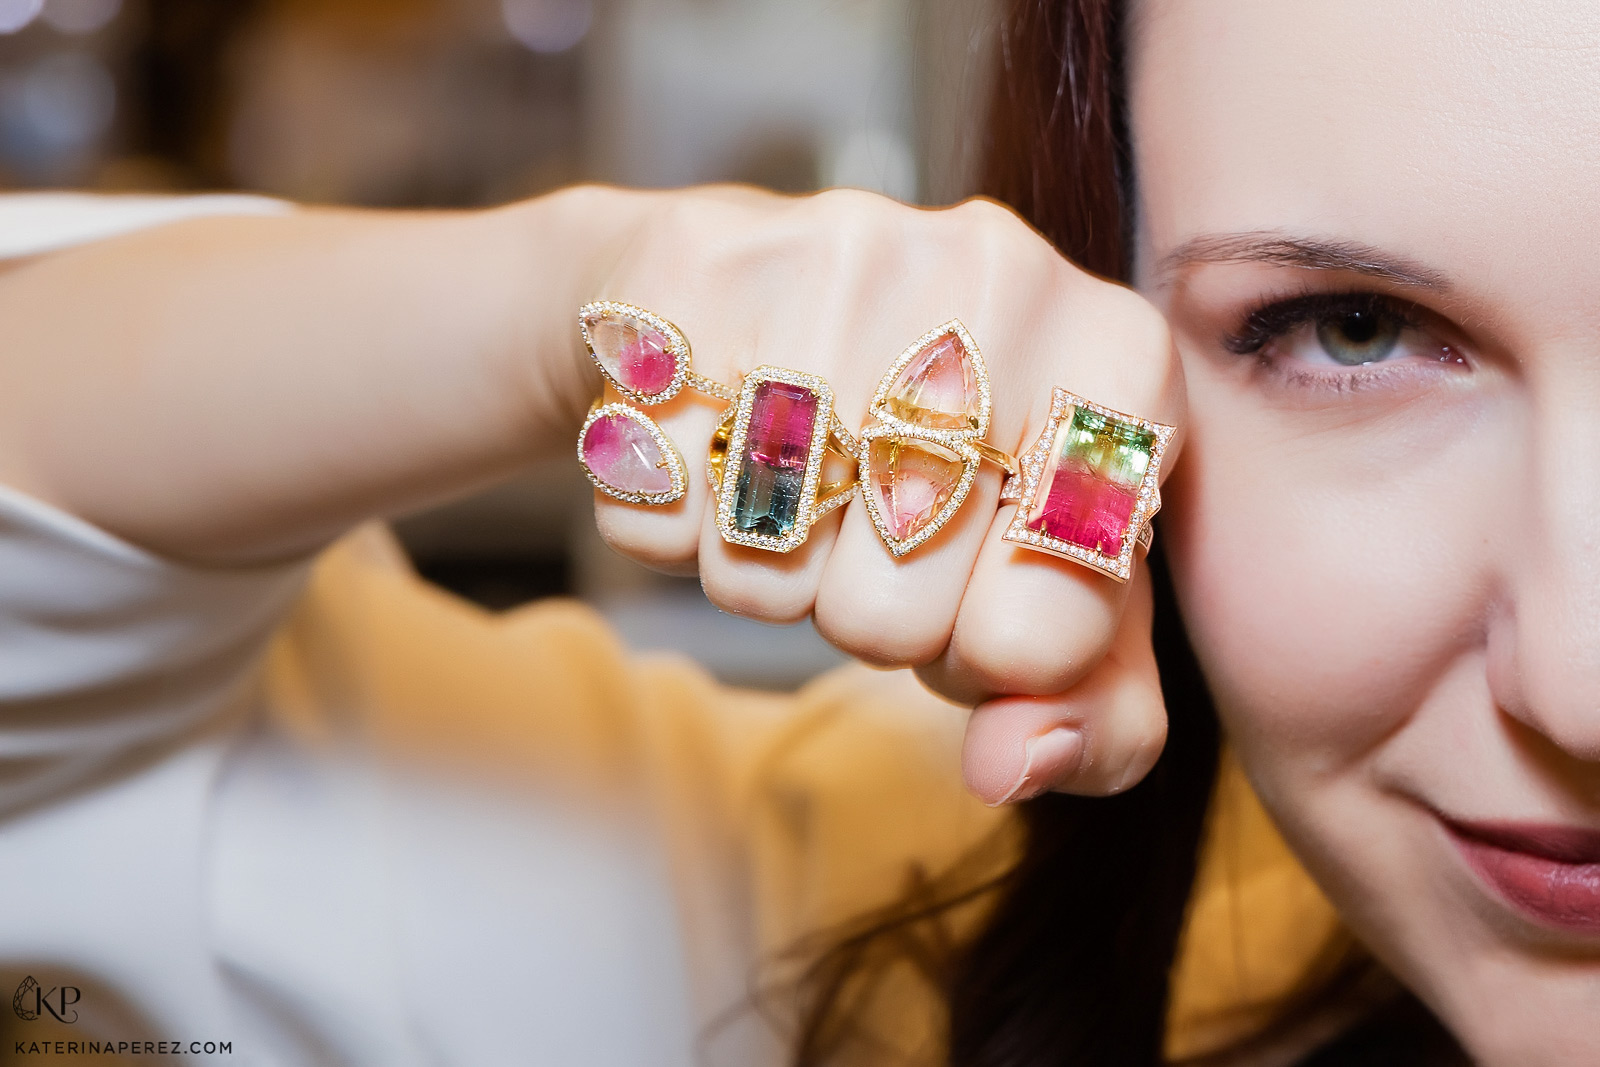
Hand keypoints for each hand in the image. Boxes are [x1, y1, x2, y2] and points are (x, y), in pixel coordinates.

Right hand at [586, 186, 1184, 801]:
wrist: (762, 303)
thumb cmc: (933, 460)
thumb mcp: (1047, 581)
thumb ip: (1091, 706)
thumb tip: (1015, 765)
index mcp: (1120, 356)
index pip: (1047, 633)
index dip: (990, 655)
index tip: (976, 595)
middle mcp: (1000, 276)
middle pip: (894, 615)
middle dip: (873, 616)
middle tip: (872, 533)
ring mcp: (844, 258)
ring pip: (767, 568)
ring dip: (768, 574)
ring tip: (798, 484)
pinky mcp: (699, 273)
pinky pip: (660, 510)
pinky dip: (673, 525)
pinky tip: (714, 447)